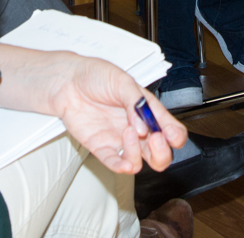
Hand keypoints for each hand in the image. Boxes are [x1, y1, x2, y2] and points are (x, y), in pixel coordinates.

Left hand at [48, 55, 187, 173]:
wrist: (67, 81)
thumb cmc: (95, 76)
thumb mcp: (121, 80)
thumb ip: (135, 102)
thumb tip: (143, 126)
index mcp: (147, 110)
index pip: (170, 129)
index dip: (175, 136)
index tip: (172, 136)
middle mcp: (137, 128)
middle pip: (159, 153)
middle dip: (162, 152)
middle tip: (155, 139)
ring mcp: (119, 140)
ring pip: (140, 162)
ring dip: (138, 154)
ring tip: (129, 132)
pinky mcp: (102, 148)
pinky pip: (115, 164)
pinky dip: (122, 167)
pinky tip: (123, 161)